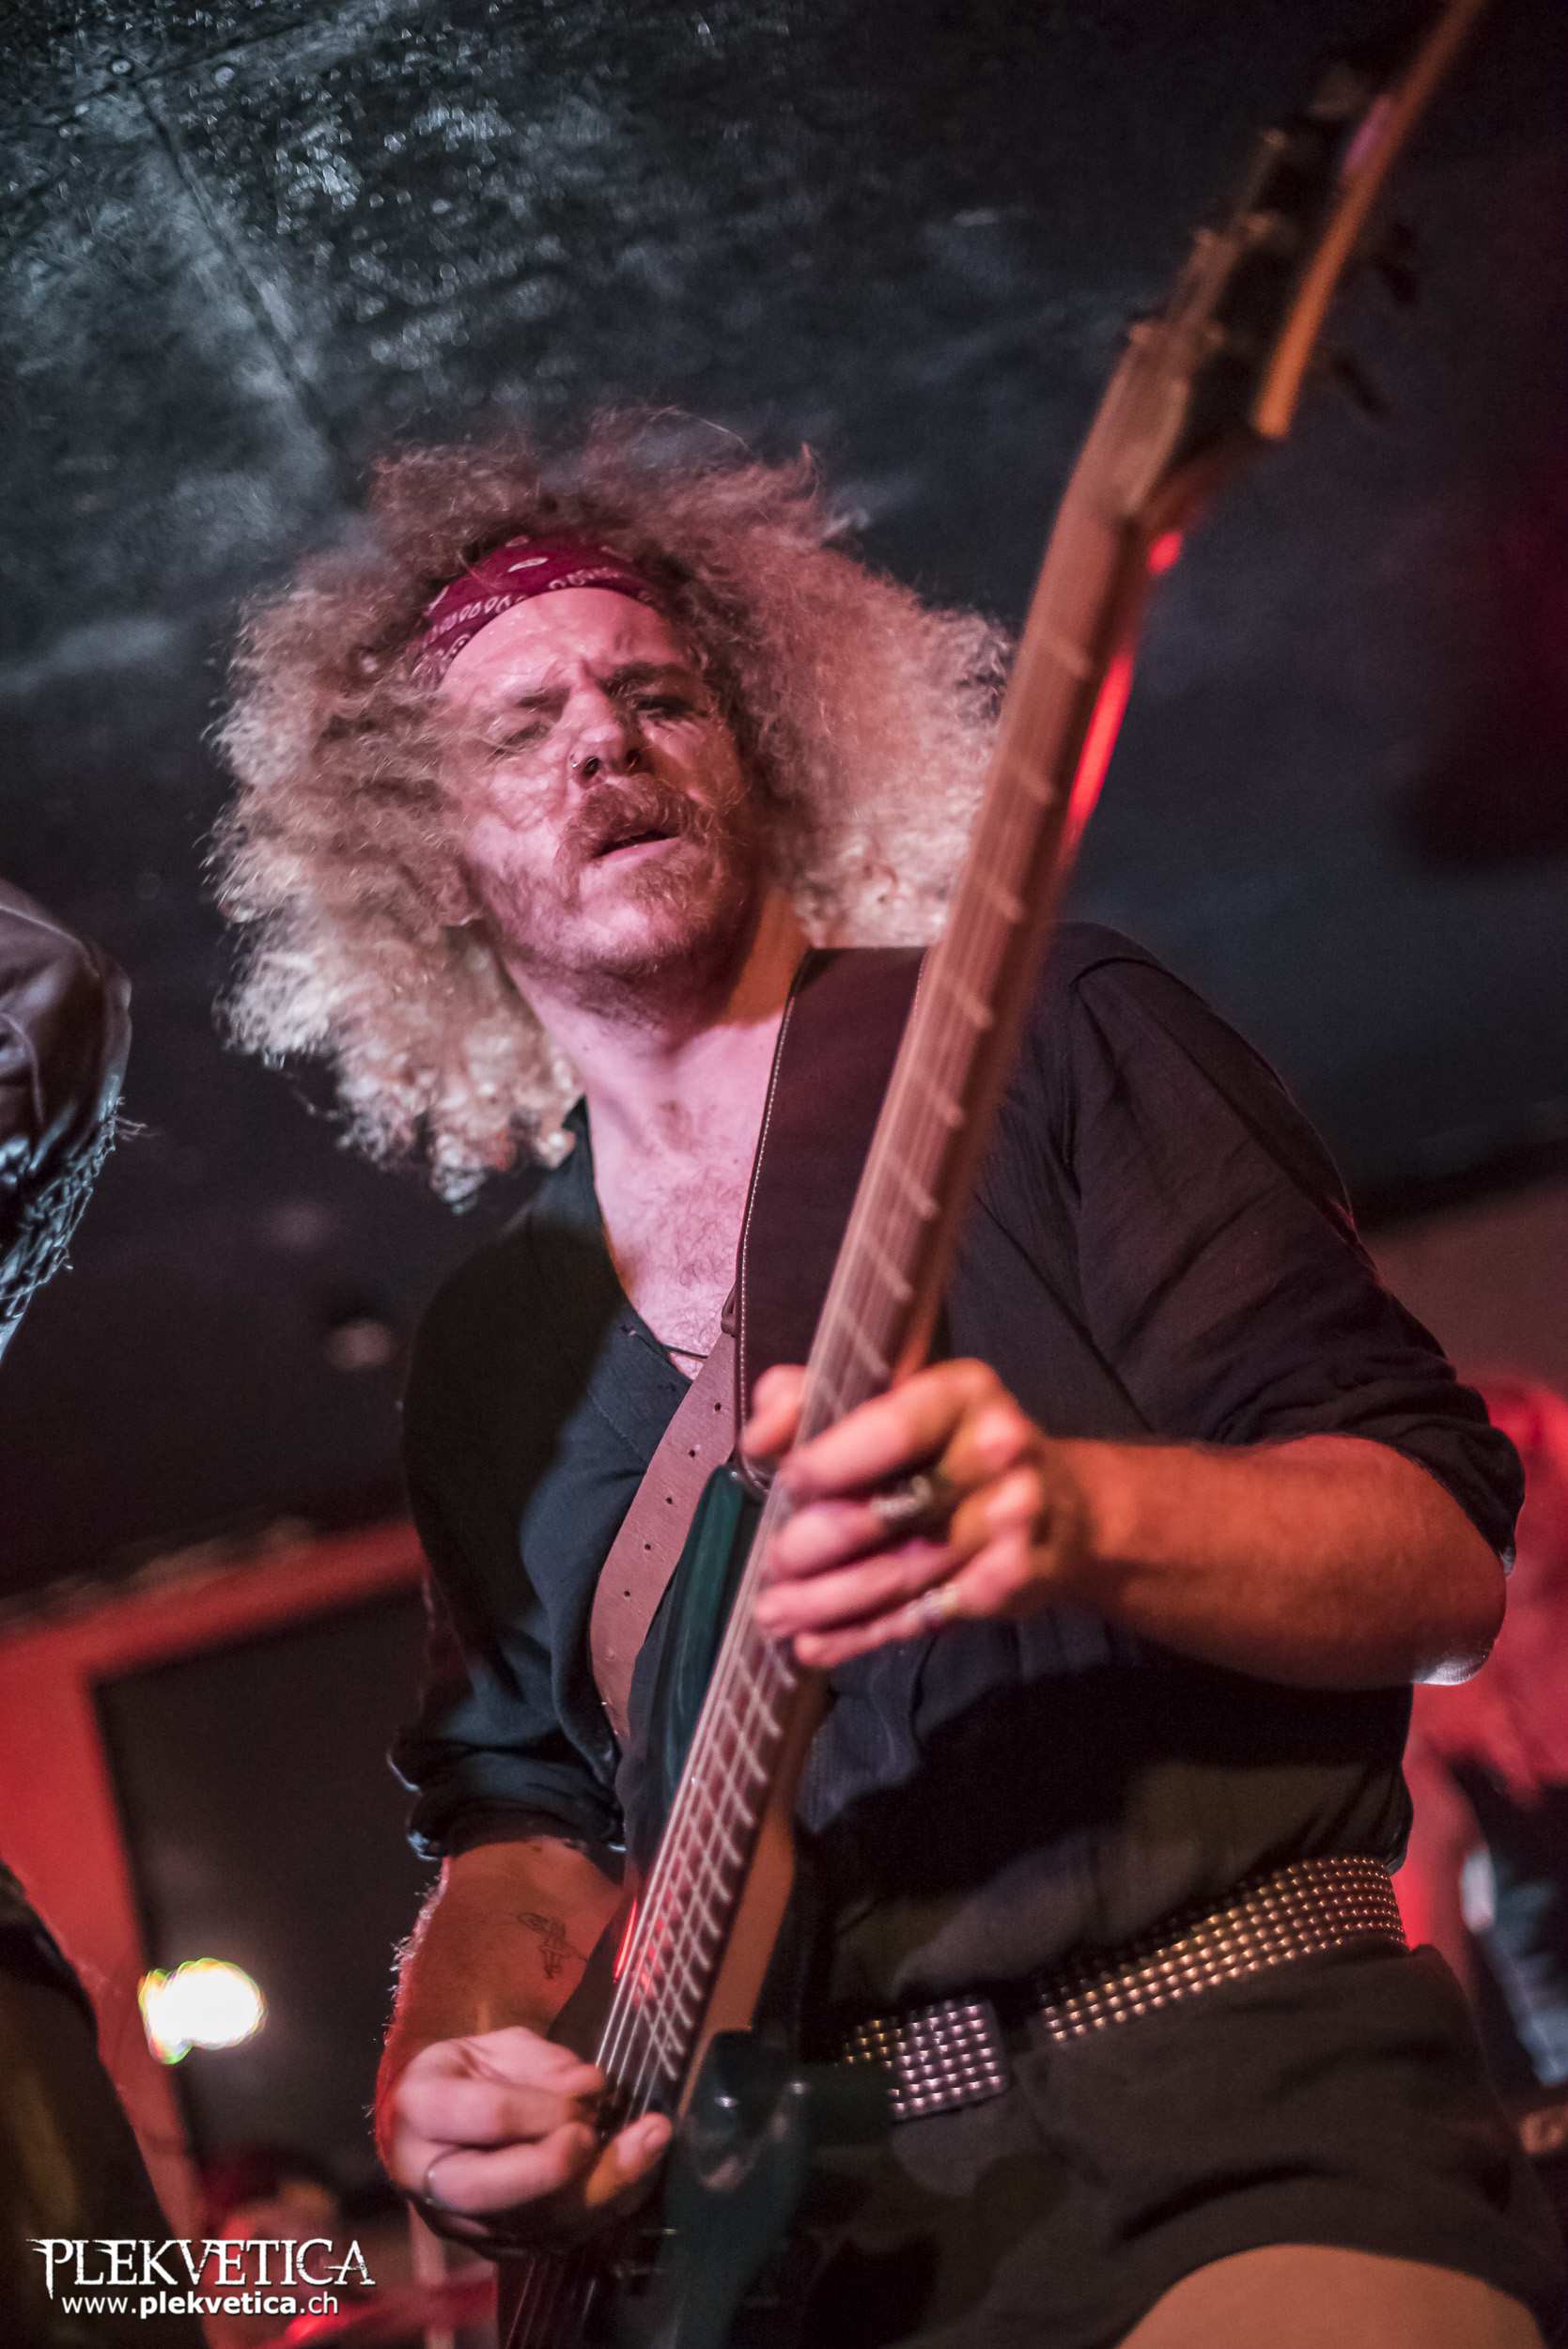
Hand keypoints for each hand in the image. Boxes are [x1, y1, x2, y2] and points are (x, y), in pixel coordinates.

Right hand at [380, 2025, 669, 2248]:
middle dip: (567, 2166)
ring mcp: (462, 2224)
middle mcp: (432, 2181)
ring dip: (602, 2188)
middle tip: (611, 2132)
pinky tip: (638, 2173)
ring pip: (534, 2225)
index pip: (490, 2117)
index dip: (545, 2108)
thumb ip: (543, 2062)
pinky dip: (602, 2208)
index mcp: (423, 2111)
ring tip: (652, 2142)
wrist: (427, 2127)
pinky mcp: (494, 2247)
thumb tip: (591, 2086)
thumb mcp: (495, 2046)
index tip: (588, 2094)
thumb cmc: (466, 2076)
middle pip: (502, 2193)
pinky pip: (553, 2239)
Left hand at [747, 1358, 1094, 1665]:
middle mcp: (996, 1452)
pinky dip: (863, 1633)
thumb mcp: (893, 1399)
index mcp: (962, 1393)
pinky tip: (819, 1642)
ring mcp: (1012, 1520)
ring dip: (825, 1603)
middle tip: (774, 1563)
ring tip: (775, 1613)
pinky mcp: (1014, 1581)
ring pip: (900, 1574)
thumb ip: (814, 1399)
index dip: (831, 1460)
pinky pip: (923, 1614)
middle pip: (889, 1512)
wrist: (1059, 1509)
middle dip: (814, 1546)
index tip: (787, 1481)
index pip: (891, 1429)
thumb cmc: (951, 1449)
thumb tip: (762, 1434)